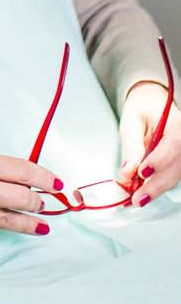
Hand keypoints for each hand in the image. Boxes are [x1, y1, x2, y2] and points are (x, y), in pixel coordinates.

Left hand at [119, 81, 179, 206]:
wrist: (153, 103)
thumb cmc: (142, 108)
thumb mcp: (132, 120)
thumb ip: (131, 145)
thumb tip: (128, 171)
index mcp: (177, 125)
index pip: (173, 145)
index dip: (158, 161)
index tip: (142, 172)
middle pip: (175, 169)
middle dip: (154, 186)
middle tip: (135, 198)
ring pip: (173, 178)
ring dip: (154, 190)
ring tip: (134, 199)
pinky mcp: (178, 164)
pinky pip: (169, 178)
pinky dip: (155, 186)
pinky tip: (141, 193)